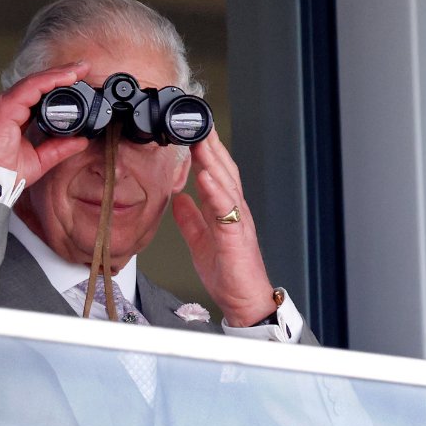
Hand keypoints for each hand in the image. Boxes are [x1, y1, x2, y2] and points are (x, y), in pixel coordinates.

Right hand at [0, 62, 90, 184]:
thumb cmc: (4, 173)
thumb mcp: (40, 159)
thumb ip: (59, 148)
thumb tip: (81, 140)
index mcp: (14, 115)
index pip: (39, 93)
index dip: (59, 84)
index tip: (80, 80)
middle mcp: (8, 106)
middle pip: (38, 83)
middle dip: (62, 74)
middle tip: (84, 67)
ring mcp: (4, 104)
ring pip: (35, 81)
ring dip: (58, 73)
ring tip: (79, 69)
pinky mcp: (4, 107)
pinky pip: (30, 88)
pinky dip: (49, 80)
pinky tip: (66, 77)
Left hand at [172, 132, 275, 326]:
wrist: (245, 302)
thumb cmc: (229, 274)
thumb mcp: (201, 242)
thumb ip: (191, 220)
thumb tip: (179, 198)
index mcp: (227, 211)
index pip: (217, 174)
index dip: (206, 152)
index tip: (191, 131)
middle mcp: (235, 212)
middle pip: (224, 171)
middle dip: (211, 146)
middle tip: (196, 123)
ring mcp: (238, 222)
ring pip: (227, 185)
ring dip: (213, 161)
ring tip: (200, 141)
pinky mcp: (236, 237)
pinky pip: (226, 211)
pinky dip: (216, 192)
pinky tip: (205, 177)